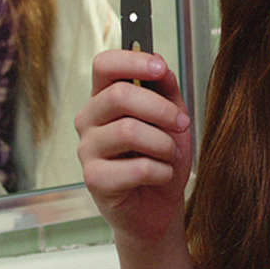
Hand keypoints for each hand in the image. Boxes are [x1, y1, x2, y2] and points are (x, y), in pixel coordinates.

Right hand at [76, 49, 192, 248]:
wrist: (159, 208)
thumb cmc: (160, 160)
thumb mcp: (171, 119)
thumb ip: (166, 90)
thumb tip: (160, 66)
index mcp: (104, 99)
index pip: (104, 65)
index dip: (132, 60)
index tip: (159, 68)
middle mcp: (89, 120)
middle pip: (117, 95)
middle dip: (160, 109)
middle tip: (182, 123)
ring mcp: (87, 150)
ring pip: (129, 131)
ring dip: (164, 144)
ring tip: (171, 155)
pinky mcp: (95, 180)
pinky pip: (137, 167)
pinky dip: (162, 171)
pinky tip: (161, 176)